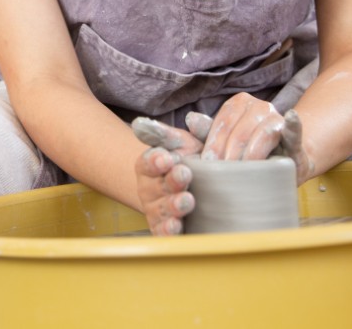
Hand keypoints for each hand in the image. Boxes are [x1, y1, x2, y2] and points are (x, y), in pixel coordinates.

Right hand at [130, 117, 202, 235]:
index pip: (148, 162)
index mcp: (152, 163)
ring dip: (172, 206)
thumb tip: (193, 118)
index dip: (156, 160)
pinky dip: (167, 231)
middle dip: (170, 181)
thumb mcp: (196, 143)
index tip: (167, 157)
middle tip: (184, 175)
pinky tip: (176, 227)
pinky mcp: (165, 230)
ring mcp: (156, 210)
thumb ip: (198, 129)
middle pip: (154, 186)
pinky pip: (162, 233)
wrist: (203, 190)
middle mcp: (150, 188)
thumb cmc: (196, 160)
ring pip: (159, 210)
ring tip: (187, 201)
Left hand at [195, 99, 315, 182]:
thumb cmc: (246, 150)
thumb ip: (207, 132)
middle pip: (240, 130)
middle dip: (229, 154)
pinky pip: (295, 130)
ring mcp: (278, 120)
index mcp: (240, 103)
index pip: (224, 122)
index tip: (207, 163)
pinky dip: (294, 125)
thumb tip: (190, 119)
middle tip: (222, 173)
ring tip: (242, 172)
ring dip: (251, 155)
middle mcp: (260, 106)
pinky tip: (291, 117)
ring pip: (263, 133)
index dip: (214, 143)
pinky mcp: (295, 138)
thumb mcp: (224, 142)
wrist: (281, 161)